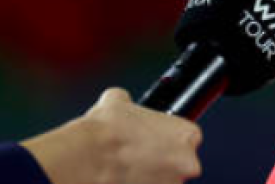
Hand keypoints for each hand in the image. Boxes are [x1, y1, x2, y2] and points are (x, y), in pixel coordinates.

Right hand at [22, 88, 202, 183]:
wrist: (86, 158)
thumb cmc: (106, 130)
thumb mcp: (118, 101)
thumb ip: (129, 102)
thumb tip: (121, 100)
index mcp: (187, 135)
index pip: (188, 138)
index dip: (168, 141)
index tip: (154, 142)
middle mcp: (187, 164)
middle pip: (179, 164)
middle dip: (161, 163)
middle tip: (138, 158)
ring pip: (163, 182)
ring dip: (150, 179)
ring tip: (126, 170)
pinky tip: (121, 179)